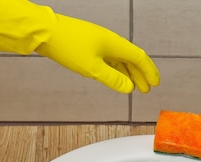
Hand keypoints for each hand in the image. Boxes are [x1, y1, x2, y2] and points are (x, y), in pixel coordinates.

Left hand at [0, 0, 159, 93]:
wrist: (45, 32)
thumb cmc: (68, 47)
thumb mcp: (92, 69)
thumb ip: (112, 79)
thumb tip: (129, 88)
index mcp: (114, 44)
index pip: (139, 58)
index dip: (148, 72)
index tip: (154, 84)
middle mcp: (109, 41)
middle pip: (131, 58)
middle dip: (140, 74)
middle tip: (146, 89)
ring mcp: (99, 42)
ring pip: (120, 59)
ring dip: (129, 73)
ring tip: (134, 87)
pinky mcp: (89, 45)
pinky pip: (109, 58)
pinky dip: (116, 69)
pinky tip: (116, 77)